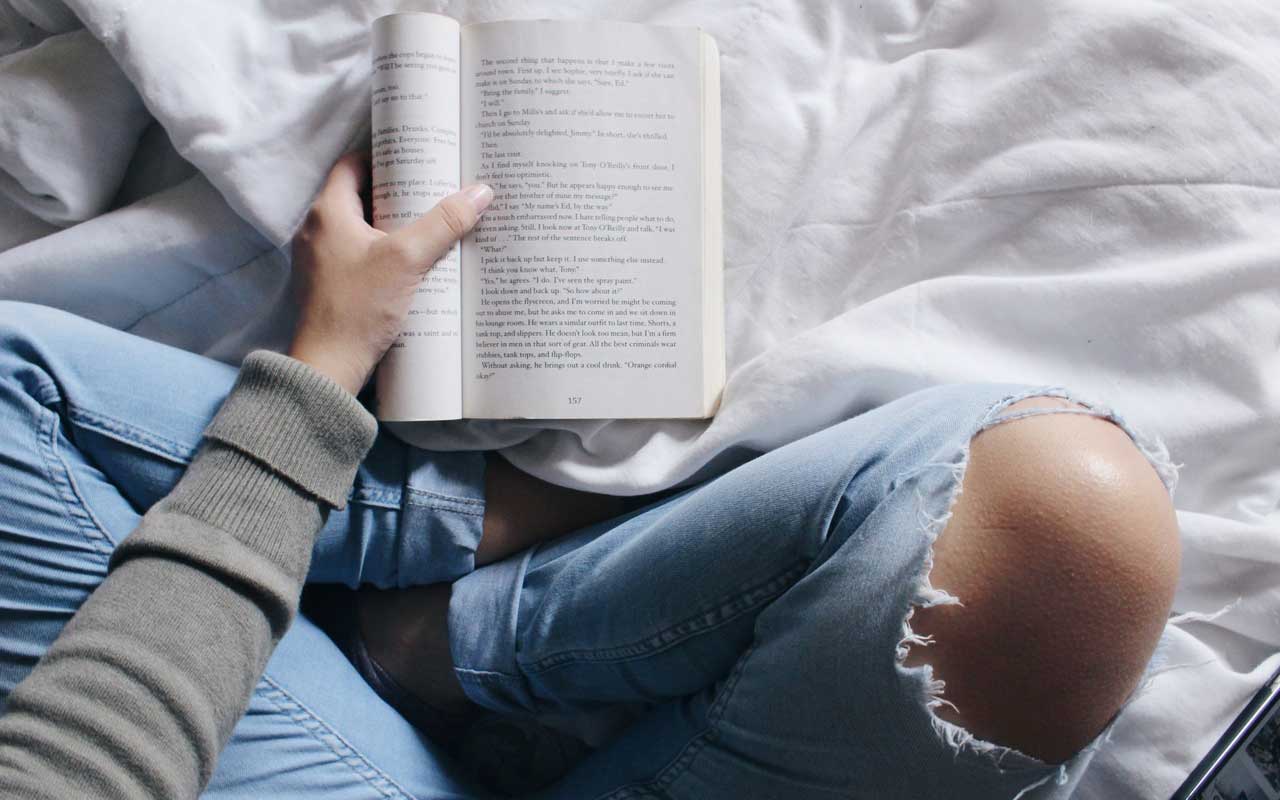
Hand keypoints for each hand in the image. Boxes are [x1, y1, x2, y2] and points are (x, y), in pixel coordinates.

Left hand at [287, 153, 492, 393]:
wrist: (329, 366)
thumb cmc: (359, 308)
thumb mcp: (407, 259)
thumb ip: (444, 223)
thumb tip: (480, 192)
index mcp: (327, 211)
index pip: (353, 164)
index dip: (385, 156)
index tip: (417, 157)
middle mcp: (318, 229)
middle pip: (361, 195)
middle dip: (398, 191)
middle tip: (435, 188)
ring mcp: (322, 259)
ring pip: (362, 227)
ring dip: (394, 223)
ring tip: (432, 222)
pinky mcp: (331, 284)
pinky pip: (360, 254)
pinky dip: (385, 250)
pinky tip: (415, 261)